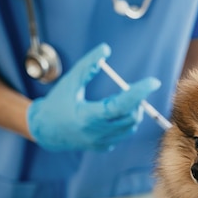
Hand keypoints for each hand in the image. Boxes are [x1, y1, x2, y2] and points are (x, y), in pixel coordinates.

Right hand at [27, 43, 160, 151]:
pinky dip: (124, 121)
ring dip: (132, 111)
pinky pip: (123, 133)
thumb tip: (105, 49)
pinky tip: (112, 115)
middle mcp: (96, 133)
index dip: (139, 93)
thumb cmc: (57, 103)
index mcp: (88, 117)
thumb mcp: (70, 82)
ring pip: (130, 127)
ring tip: (118, 101)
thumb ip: (88, 66)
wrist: (45, 130)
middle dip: (137, 102)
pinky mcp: (103, 147)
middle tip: (133, 90)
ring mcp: (101, 143)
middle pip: (131, 117)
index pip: (121, 105)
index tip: (153, 82)